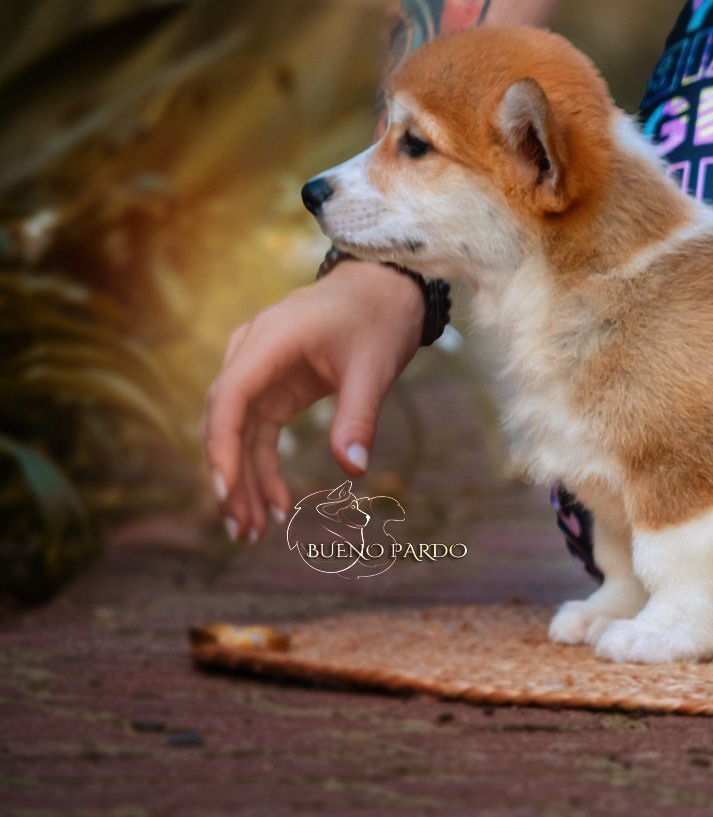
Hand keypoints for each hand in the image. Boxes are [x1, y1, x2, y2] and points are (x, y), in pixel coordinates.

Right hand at [201, 260, 423, 540]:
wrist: (385, 285)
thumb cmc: (378, 318)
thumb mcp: (375, 367)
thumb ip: (359, 416)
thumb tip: (353, 469)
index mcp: (269, 340)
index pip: (229, 398)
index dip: (222, 447)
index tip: (226, 491)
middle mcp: (251, 353)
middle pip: (225, 422)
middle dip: (231, 478)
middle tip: (243, 530)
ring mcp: (258, 370)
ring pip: (237, 433)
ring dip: (244, 481)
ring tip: (254, 531)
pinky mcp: (272, 386)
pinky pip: (258, 431)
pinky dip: (263, 467)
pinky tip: (277, 504)